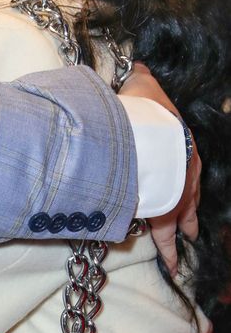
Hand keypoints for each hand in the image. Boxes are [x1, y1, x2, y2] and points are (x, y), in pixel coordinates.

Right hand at [120, 63, 200, 275]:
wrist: (148, 134)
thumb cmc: (146, 110)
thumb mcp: (144, 87)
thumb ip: (140, 79)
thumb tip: (138, 67)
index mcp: (182, 143)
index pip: (185, 163)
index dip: (183, 176)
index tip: (184, 189)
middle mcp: (186, 171)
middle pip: (189, 195)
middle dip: (190, 212)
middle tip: (194, 229)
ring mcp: (177, 193)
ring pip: (182, 217)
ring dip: (183, 232)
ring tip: (184, 247)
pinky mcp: (164, 212)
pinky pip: (165, 236)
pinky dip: (169, 252)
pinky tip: (173, 266)